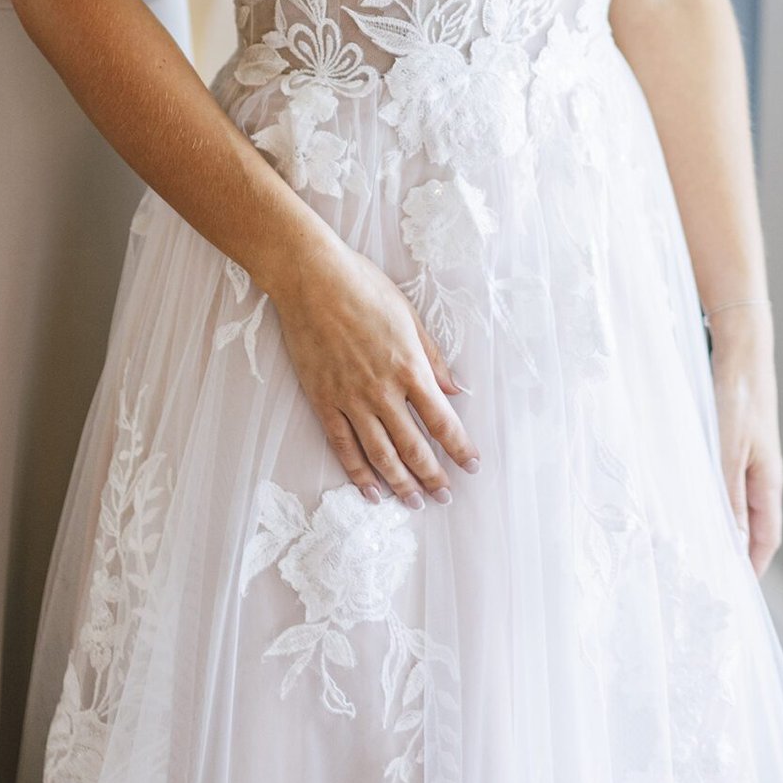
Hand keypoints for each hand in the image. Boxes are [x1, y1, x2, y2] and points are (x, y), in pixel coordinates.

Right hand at [269, 231, 479, 508]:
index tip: (471, 465)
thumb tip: (455, 389)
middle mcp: (382, 391)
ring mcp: (350, 399)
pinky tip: (371, 490)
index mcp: (409, 367)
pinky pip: (343, 445)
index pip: (441, 420)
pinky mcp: (323, 400)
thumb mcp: (408, 315)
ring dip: (400, 482)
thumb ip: (432, 357)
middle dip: (433, 476)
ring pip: (380, 454)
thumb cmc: (363, 287)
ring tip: (414, 503)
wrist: (311, 279)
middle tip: (445, 496)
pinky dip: (358, 472)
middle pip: (413, 446)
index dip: (459, 448)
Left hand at [710, 305, 782, 575]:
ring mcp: (745, 455)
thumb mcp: (729, 450)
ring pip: (732, 501)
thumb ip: (729, 495)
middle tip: (705, 574)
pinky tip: (685, 498)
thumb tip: (733, 543)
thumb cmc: (737, 395)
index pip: (766, 538)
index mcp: (768, 480)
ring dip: (717, 523)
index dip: (752, 567)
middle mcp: (760, 472)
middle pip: (750, 524)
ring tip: (691, 544)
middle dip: (733, 550)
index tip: (734, 592)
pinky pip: (720, 478)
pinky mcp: (729, 439)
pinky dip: (707, 496)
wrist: (739, 346)